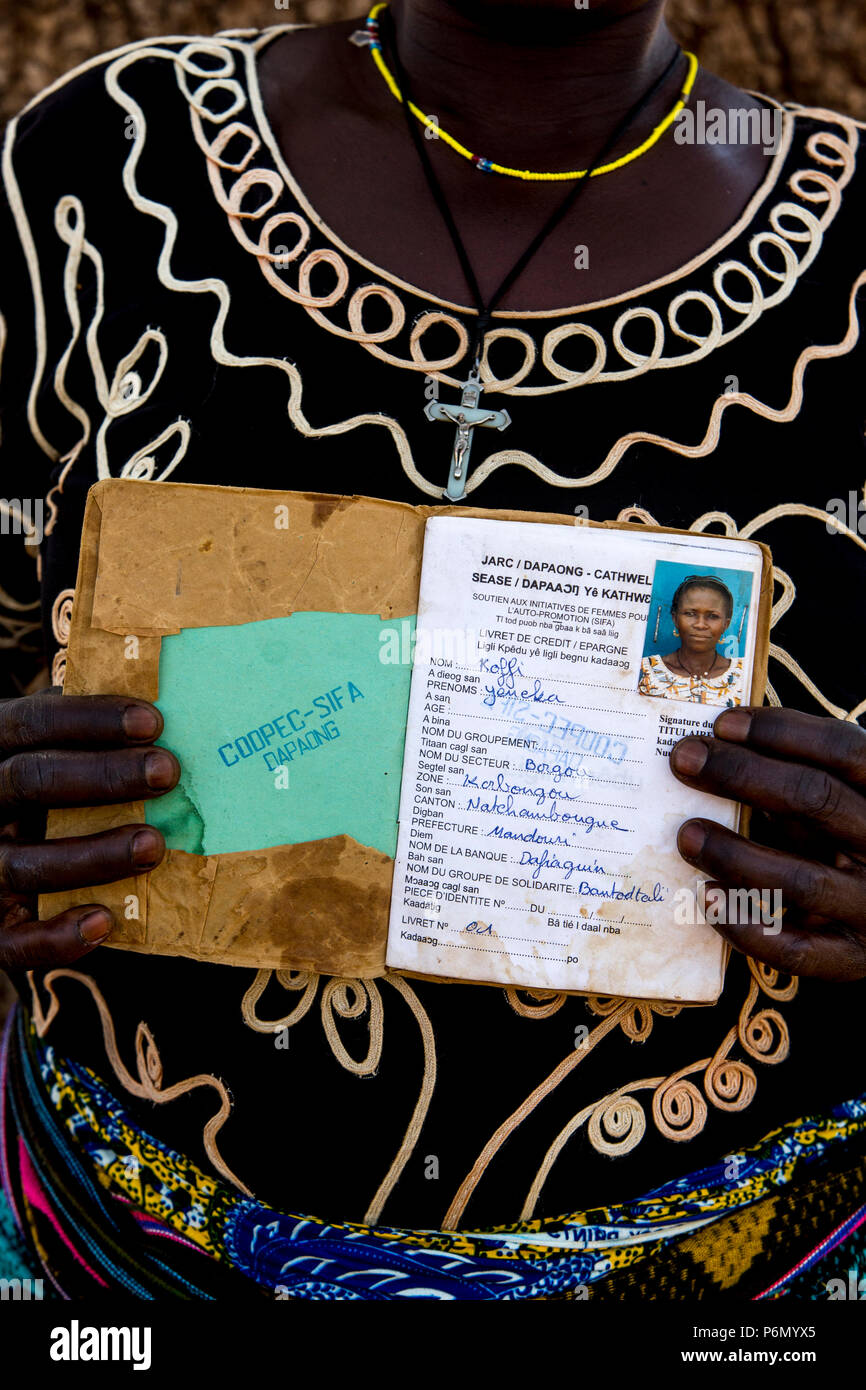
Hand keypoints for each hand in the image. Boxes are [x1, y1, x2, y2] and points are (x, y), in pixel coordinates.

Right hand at [0, 690, 178, 970]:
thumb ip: (89, 735)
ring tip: (154, 845)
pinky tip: (104, 921)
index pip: (32, 724)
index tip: (153, 721)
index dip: (89, 720)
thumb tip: (170, 705)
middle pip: (30, 781)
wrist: (5, 856)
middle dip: (104, 776)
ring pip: (24, 863)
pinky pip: (13, 940)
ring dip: (93, 854)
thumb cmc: (50, 793)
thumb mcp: (53, 753)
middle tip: (169, 771)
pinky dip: (55, 936)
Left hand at [670, 707, 865, 981]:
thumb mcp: (843, 805)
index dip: (782, 732)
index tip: (723, 723)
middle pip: (816, 799)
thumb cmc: (853, 844)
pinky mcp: (852, 959)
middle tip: (683, 759)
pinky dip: (747, 926)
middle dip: (741, 774)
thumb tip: (720, 750)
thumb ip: (802, 784)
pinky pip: (795, 949)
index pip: (843, 750)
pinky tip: (708, 898)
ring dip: (735, 853)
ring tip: (686, 833)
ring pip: (803, 878)